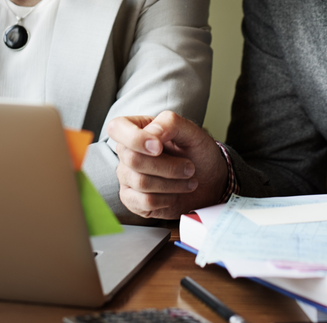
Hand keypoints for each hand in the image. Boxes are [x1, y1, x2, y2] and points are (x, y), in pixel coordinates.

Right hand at [107, 111, 228, 218]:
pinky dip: (166, 199)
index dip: (135, 139)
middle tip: (189, 167)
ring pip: (141, 182)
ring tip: (188, 180)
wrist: (210, 181)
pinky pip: (144, 202)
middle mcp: (127, 152)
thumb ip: (170, 123)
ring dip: (172, 183)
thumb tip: (150, 133)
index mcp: (137, 128)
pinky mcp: (132, 199)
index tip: (159, 147)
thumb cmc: (198, 153)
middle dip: (168, 166)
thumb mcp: (192, 132)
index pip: (117, 128)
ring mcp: (127, 176)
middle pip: (133, 159)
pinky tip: (175, 194)